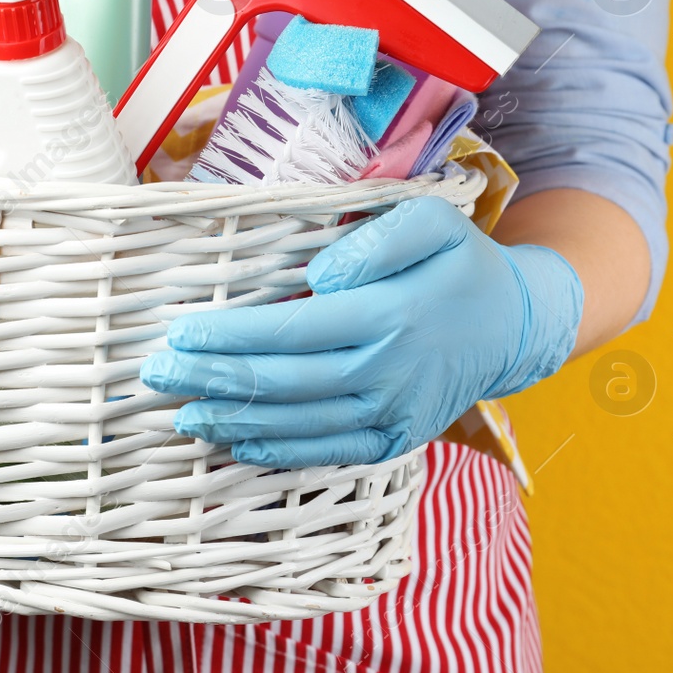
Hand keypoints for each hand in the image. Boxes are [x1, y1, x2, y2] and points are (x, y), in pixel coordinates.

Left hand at [140, 196, 582, 468]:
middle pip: (282, 381)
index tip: (179, 332)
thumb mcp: (432, 221)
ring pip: (297, 423)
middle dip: (212, 379)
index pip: (290, 329)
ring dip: (233, 421)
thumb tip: (317, 274)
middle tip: (156, 375)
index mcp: (388, 314)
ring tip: (182, 415)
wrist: (517, 325)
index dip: (230, 334)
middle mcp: (387, 371)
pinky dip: (278, 451)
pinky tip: (236, 443)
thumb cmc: (461, 262)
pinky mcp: (394, 438)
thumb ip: (376, 239)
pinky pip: (328, 451)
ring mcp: (392, 413)